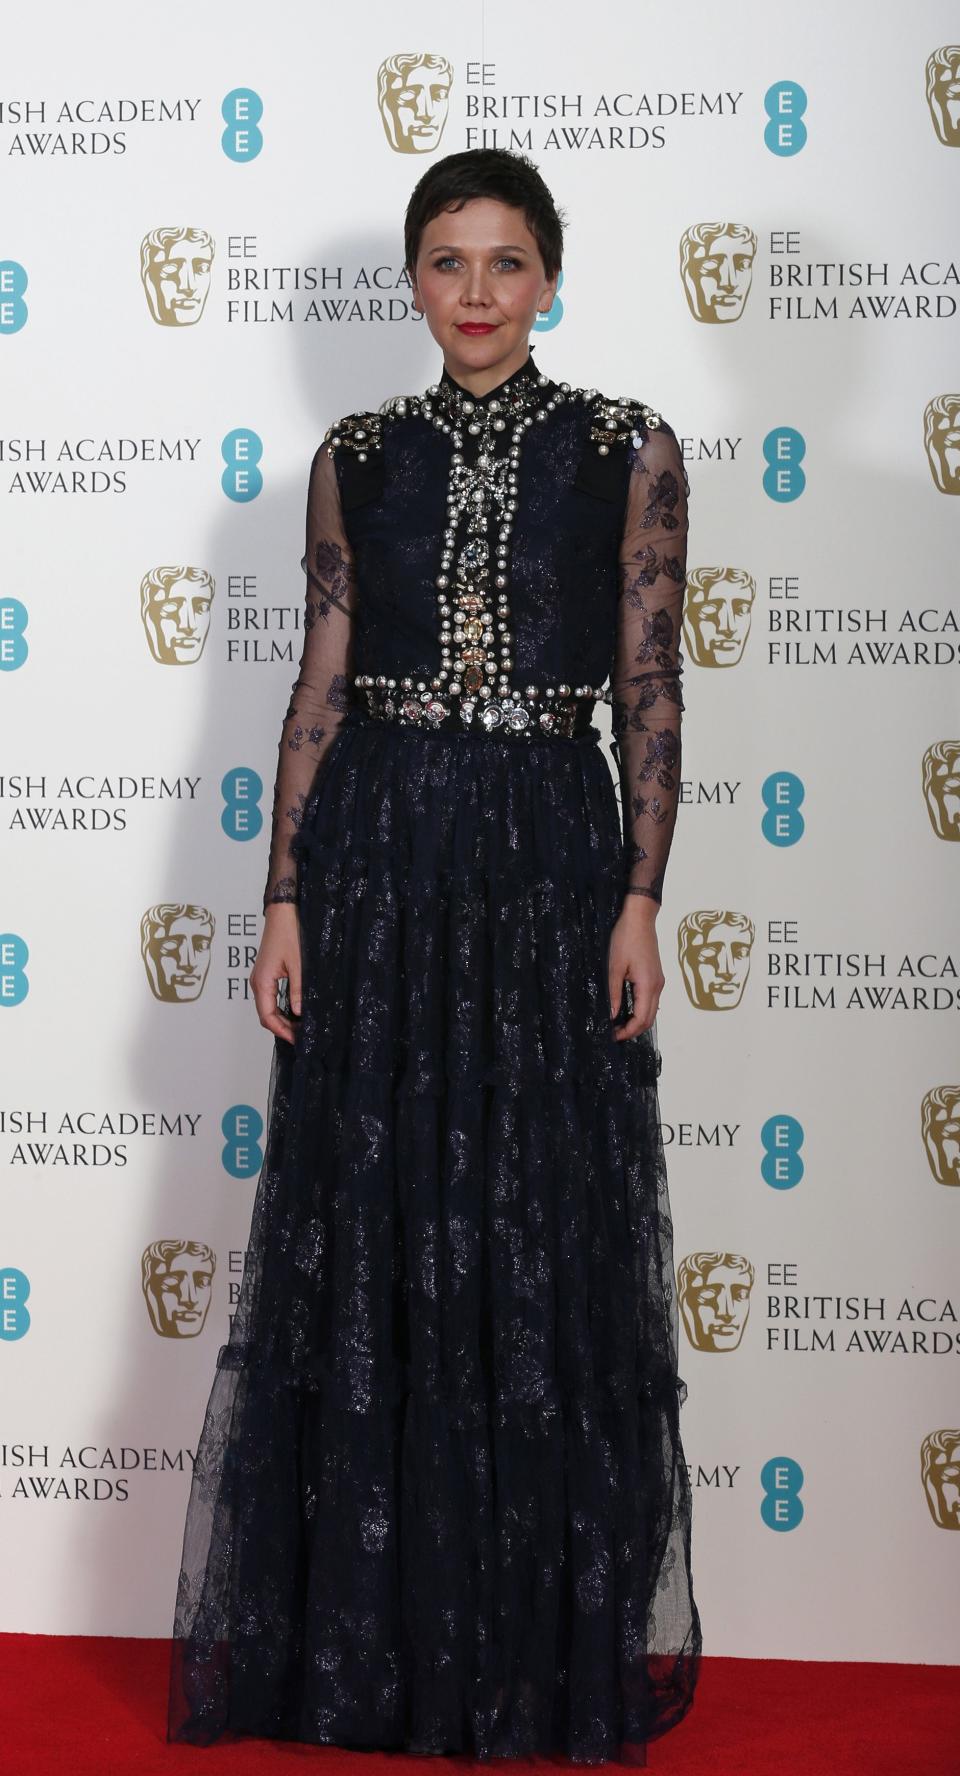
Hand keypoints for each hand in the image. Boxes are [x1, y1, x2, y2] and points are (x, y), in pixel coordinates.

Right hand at [250, 903, 301, 1043]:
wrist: (283, 913)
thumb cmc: (289, 934)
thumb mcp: (298, 964)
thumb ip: (297, 990)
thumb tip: (299, 1013)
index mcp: (262, 982)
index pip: (267, 1016)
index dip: (281, 1031)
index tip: (296, 1040)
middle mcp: (257, 982)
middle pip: (265, 1015)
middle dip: (282, 1028)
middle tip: (301, 1036)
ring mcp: (260, 978)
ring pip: (267, 1007)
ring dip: (281, 1020)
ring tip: (299, 1027)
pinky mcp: (266, 974)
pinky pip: (270, 998)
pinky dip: (280, 1009)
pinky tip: (294, 1012)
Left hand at [608, 896, 664, 1039]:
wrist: (640, 918)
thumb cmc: (625, 938)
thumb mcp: (613, 967)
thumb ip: (614, 993)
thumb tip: (612, 1016)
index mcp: (648, 985)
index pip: (642, 1019)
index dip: (628, 1031)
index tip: (612, 1035)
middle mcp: (657, 985)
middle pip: (650, 1019)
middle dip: (633, 1030)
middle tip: (614, 1033)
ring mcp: (659, 981)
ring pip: (651, 1010)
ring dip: (637, 1021)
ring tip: (618, 1024)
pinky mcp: (656, 976)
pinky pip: (651, 1000)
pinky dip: (641, 1010)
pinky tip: (626, 1009)